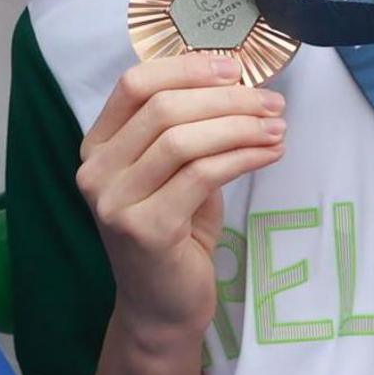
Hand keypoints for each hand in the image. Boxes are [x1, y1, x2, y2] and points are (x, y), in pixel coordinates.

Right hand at [79, 55, 283, 351]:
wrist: (161, 306)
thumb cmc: (174, 234)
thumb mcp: (172, 173)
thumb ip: (186, 129)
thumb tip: (235, 81)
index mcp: (97, 147)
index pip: (134, 85)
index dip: (187, 68)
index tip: (235, 68)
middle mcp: (96, 172)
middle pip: (163, 108)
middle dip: (227, 99)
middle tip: (273, 103)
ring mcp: (116, 202)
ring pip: (182, 140)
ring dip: (240, 127)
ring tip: (277, 128)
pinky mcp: (145, 229)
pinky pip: (202, 175)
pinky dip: (242, 157)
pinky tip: (270, 154)